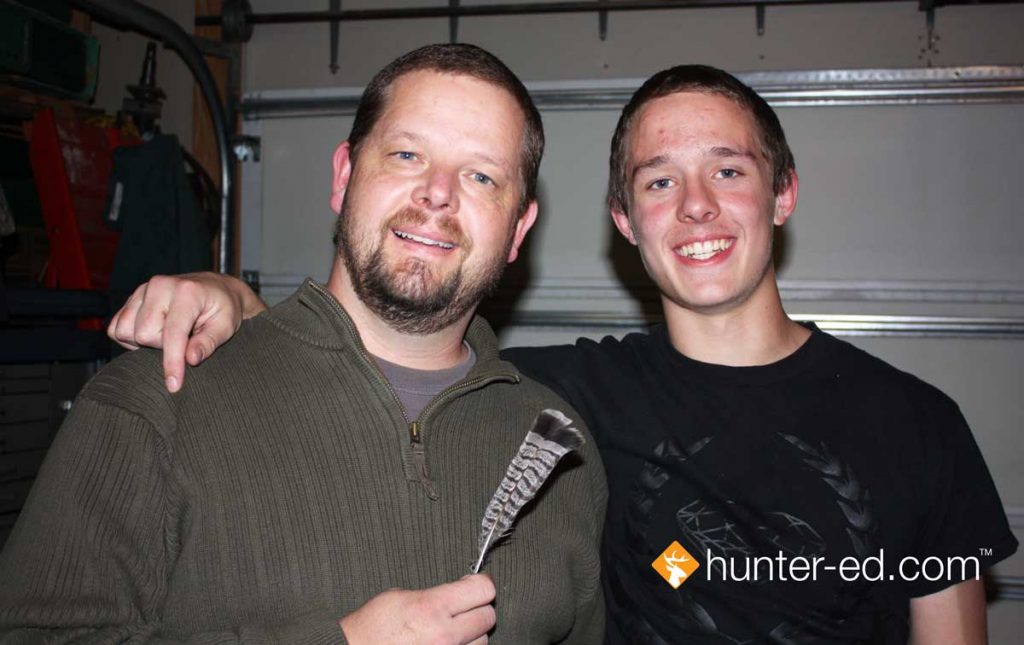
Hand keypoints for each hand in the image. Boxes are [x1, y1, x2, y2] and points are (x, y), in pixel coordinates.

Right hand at [107, 272, 265, 392]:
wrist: (215, 289)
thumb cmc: (223, 308)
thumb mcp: (225, 326)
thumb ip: (208, 342)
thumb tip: (191, 359)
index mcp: (187, 292)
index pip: (172, 333)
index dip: (172, 362)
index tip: (174, 385)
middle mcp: (160, 286)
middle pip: (144, 334)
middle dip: (162, 347)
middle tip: (184, 340)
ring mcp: (143, 290)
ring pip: (125, 331)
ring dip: (145, 342)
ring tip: (168, 336)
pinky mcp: (131, 298)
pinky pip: (116, 328)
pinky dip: (130, 338)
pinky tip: (153, 333)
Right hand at [339, 575, 495, 644]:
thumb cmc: (371, 627)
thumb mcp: (399, 597)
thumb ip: (435, 595)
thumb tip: (459, 592)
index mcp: (431, 607)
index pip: (483, 590)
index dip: (480, 584)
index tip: (473, 586)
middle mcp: (444, 635)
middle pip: (488, 616)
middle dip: (477, 609)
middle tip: (463, 609)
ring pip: (482, 642)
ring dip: (472, 635)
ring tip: (452, 632)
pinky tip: (447, 644)